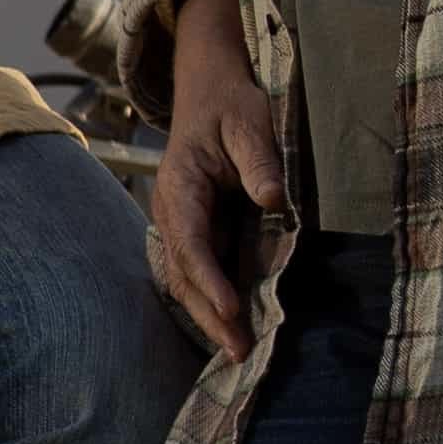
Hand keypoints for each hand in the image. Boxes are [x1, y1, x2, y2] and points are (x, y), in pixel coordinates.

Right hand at [151, 0, 286, 354]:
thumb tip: (270, 199)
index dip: (209, 279)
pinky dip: (216, 301)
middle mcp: (172, 212)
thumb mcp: (250, 121)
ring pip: (190, 279)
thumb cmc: (231, 104)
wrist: (210, 90)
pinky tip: (236, 328)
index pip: (190, 242)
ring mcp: (182, 224)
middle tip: (238, 352)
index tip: (230, 309)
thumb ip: (259, 159)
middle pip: (186, 273)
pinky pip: (203, 271)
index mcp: (180, 185)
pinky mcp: (199, 230)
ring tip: (238, 353)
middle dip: (210, 314)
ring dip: (211, 316)